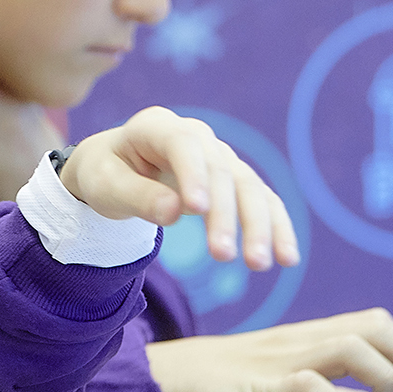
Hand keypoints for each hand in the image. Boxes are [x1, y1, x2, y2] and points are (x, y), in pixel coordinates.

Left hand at [59, 107, 297, 269]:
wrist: (115, 169)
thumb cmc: (105, 174)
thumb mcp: (105, 185)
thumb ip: (136, 196)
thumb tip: (173, 213)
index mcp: (157, 126)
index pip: (183, 145)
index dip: (193, 174)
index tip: (196, 210)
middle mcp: (196, 136)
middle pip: (221, 171)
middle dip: (225, 214)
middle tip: (222, 256)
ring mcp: (219, 156)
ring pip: (248, 187)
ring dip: (259, 225)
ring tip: (259, 264)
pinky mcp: (232, 181)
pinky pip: (261, 200)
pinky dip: (276, 226)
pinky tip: (288, 257)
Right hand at [142, 308, 392, 391]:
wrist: (169, 381)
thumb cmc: (225, 387)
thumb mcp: (286, 389)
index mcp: (308, 339)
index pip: (372, 326)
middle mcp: (302, 343)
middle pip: (372, 327)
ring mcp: (283, 362)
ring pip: (350, 347)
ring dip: (384, 378)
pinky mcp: (263, 388)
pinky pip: (309, 386)